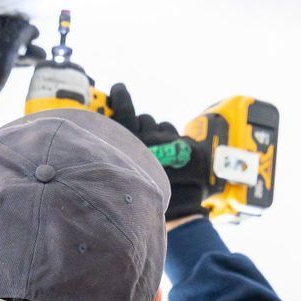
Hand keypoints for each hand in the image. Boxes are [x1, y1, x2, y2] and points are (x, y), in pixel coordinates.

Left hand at [0, 14, 43, 120]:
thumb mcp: (6, 46)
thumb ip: (20, 32)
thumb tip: (29, 27)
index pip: (4, 21)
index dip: (22, 27)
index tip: (35, 35)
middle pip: (1, 38)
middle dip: (23, 45)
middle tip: (38, 52)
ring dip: (18, 55)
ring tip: (35, 60)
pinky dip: (6, 63)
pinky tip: (19, 65)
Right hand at [109, 83, 209, 223]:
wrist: (175, 211)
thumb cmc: (143, 197)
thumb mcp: (126, 173)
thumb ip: (122, 151)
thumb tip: (117, 133)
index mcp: (129, 144)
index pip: (123, 110)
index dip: (120, 96)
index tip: (118, 88)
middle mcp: (146, 138)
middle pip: (143, 118)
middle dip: (144, 126)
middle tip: (145, 140)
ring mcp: (167, 140)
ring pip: (160, 125)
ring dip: (159, 134)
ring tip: (159, 152)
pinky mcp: (183, 143)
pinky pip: (174, 131)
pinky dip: (173, 139)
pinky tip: (171, 154)